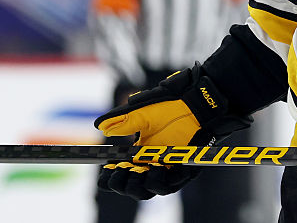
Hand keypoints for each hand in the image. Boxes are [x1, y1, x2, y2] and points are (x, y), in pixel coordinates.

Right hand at [94, 64, 250, 199]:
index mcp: (138, 154)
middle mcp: (150, 166)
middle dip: (120, 183)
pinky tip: (155, 168)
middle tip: (118, 170)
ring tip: (135, 170)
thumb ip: (123, 122)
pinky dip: (158, 181)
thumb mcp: (143, 114)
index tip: (105, 169)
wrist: (194, 105)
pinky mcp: (182, 173)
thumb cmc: (170, 109)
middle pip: (130, 187)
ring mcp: (165, 171)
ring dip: (136, 185)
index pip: (119, 173)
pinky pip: (167, 186)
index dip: (109, 176)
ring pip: (146, 192)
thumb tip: (102, 128)